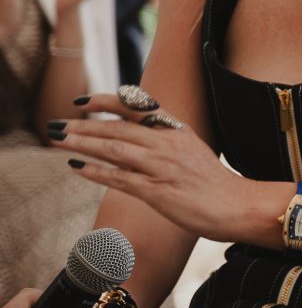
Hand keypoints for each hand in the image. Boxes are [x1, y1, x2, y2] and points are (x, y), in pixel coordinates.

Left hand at [58, 91, 255, 240]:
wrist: (238, 206)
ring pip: (114, 148)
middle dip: (83, 125)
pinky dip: (96, 172)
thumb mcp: (192, 152)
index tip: (81, 101)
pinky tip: (76, 168)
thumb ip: (164, 143)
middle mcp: (168, 144)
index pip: (136, 107)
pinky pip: (120, 178)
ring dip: (82, 143)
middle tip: (56, 124)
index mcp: (177, 131)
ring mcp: (163, 167)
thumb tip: (133, 139)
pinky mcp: (158, 191)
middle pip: (118, 128)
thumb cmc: (215, 184)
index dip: (106, 102)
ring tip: (57, 139)